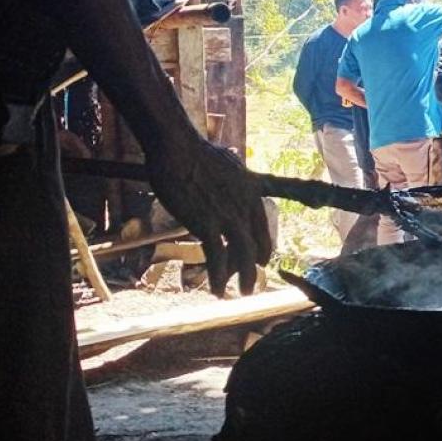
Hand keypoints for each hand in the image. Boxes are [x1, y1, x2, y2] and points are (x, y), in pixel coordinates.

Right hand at [147, 136, 272, 294]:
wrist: (177, 147)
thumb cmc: (196, 152)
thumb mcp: (228, 165)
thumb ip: (233, 178)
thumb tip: (232, 174)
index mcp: (253, 191)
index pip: (263, 227)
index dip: (263, 247)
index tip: (262, 261)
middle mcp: (246, 206)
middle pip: (257, 244)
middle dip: (254, 267)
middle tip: (250, 283)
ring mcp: (228, 216)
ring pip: (243, 255)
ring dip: (242, 278)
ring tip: (240, 293)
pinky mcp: (207, 224)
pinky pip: (217, 257)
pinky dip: (218, 276)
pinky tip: (216, 288)